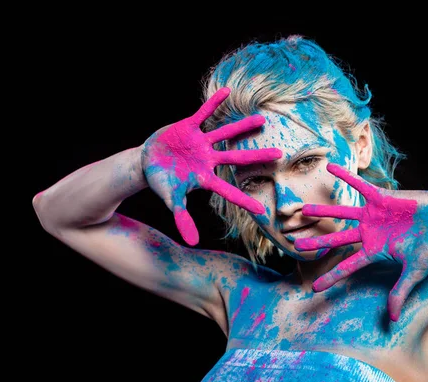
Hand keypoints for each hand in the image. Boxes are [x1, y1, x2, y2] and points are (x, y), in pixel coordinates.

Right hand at [141, 87, 281, 245]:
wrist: (147, 161)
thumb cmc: (162, 182)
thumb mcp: (170, 199)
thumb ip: (182, 218)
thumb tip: (193, 242)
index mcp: (205, 178)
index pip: (228, 191)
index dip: (243, 200)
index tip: (261, 209)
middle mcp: (208, 159)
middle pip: (236, 158)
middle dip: (257, 157)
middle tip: (280, 154)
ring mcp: (201, 143)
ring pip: (225, 133)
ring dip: (242, 127)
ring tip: (262, 120)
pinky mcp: (189, 127)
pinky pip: (203, 113)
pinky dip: (213, 104)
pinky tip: (226, 92)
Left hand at [294, 163, 427, 320]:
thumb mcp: (414, 272)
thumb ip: (400, 292)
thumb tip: (392, 319)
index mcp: (376, 251)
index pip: (348, 266)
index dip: (331, 277)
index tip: (314, 288)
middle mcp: (371, 233)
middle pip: (338, 239)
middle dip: (318, 243)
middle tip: (297, 246)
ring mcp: (374, 214)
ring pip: (343, 213)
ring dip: (324, 211)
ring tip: (304, 210)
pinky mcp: (382, 197)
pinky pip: (359, 185)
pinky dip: (345, 176)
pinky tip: (329, 167)